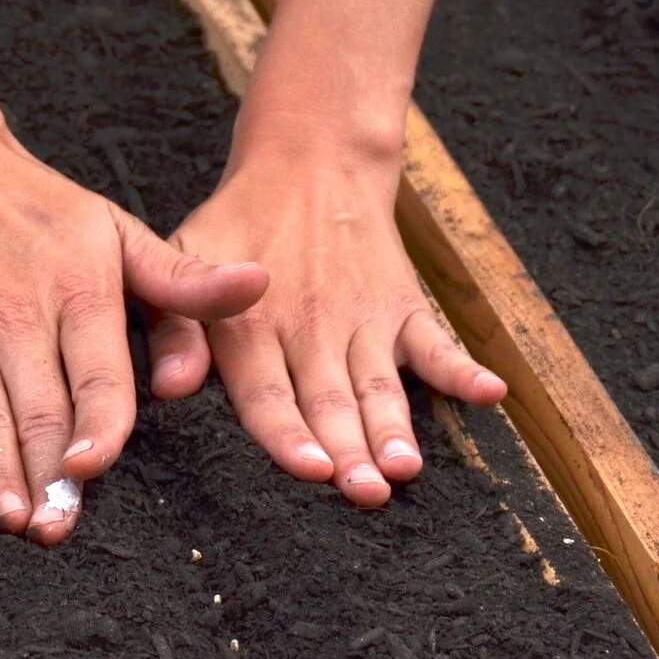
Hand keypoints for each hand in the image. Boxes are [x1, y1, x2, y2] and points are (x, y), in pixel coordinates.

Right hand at [0, 117, 268, 545]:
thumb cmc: (37, 210)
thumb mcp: (119, 232)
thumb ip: (184, 282)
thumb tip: (258, 286)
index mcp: (79, 291)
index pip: (95, 373)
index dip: (94, 425)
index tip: (90, 467)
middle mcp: (16, 315)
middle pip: (36, 409)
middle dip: (46, 476)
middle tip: (55, 530)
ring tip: (13, 519)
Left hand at [149, 154, 506, 506]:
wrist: (309, 166)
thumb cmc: (234, 227)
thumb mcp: (183, 262)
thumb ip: (175, 331)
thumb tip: (168, 389)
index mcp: (249, 326)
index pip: (267, 394)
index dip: (288, 434)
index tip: (308, 469)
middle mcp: (308, 327)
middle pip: (329, 401)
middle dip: (347, 451)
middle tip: (363, 493)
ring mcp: (361, 319)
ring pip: (379, 385)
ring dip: (394, 428)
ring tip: (405, 468)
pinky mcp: (402, 306)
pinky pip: (437, 342)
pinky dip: (463, 368)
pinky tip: (490, 393)